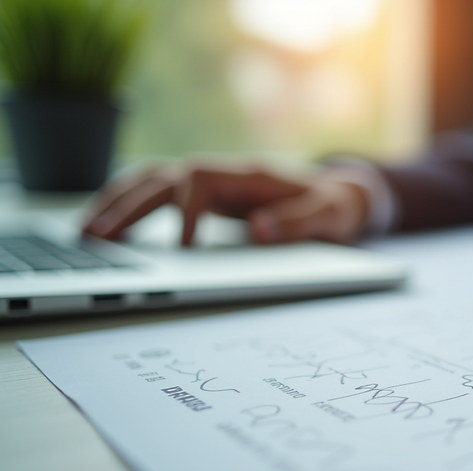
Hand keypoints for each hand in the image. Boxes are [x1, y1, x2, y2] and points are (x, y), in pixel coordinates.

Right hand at [83, 159, 369, 245]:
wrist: (338, 193)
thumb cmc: (333, 206)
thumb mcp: (329, 215)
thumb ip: (299, 221)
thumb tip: (261, 230)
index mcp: (249, 175)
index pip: (201, 181)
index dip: (187, 211)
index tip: (181, 245)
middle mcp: (222, 173)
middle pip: (163, 178)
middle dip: (129, 206)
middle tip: (98, 238)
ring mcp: (209, 182)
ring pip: (150, 181)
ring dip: (116, 202)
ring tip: (85, 234)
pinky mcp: (203, 195)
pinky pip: (155, 193)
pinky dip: (126, 204)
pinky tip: (104, 226)